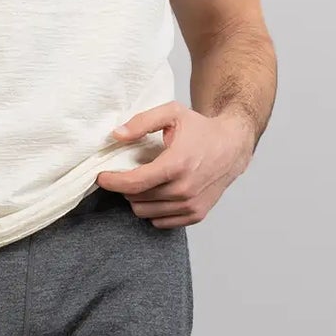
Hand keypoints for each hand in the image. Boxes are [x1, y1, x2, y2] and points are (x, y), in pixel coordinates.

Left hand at [94, 102, 253, 225]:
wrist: (233, 145)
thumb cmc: (201, 129)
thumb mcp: (172, 113)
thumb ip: (141, 122)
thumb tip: (116, 135)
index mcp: (177, 164)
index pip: (134, 184)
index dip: (112, 182)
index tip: (102, 177)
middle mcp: (185, 189)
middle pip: (137, 200)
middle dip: (125, 187)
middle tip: (128, 173)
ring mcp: (191, 205)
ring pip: (145, 213)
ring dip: (138, 200)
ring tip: (144, 182)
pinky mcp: (196, 214)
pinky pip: (160, 222)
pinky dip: (153, 210)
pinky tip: (158, 193)